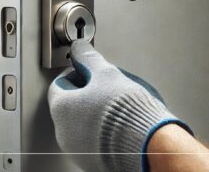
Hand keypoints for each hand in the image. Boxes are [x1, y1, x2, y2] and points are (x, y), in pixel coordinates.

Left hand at [48, 40, 191, 171]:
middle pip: (69, 104)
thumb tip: (79, 48)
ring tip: (115, 107)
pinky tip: (119, 125)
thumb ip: (89, 59)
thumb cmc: (126, 112)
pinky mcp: (92, 161)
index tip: (89, 70)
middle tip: (105, 87)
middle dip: (86, 93)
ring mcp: (77, 150)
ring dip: (93, 112)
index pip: (59, 84)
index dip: (76, 72)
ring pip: (80, 123)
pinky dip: (101, 131)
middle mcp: (63, 132)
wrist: (149, 146)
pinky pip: (92, 140)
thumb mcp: (106, 74)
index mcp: (61, 109)